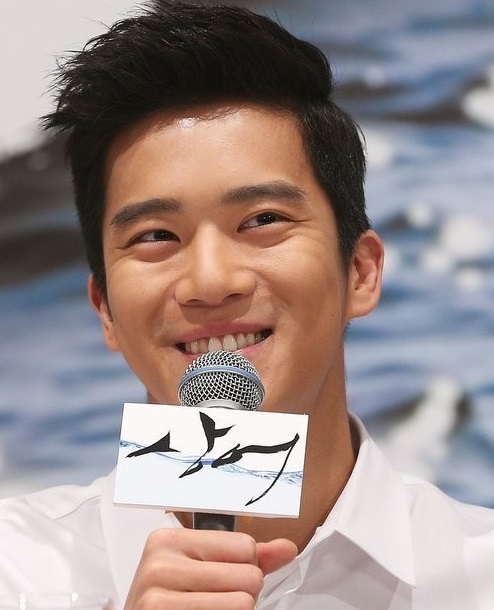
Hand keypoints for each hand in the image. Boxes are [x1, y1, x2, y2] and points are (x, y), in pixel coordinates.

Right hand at [124, 528, 296, 609]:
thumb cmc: (171, 601)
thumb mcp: (203, 570)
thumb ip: (247, 557)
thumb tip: (288, 548)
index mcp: (171, 540)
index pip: (245, 546)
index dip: (244, 567)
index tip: (220, 577)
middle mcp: (161, 563)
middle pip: (249, 576)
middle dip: (243, 593)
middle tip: (215, 599)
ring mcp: (159, 596)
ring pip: (243, 604)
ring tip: (211, 609)